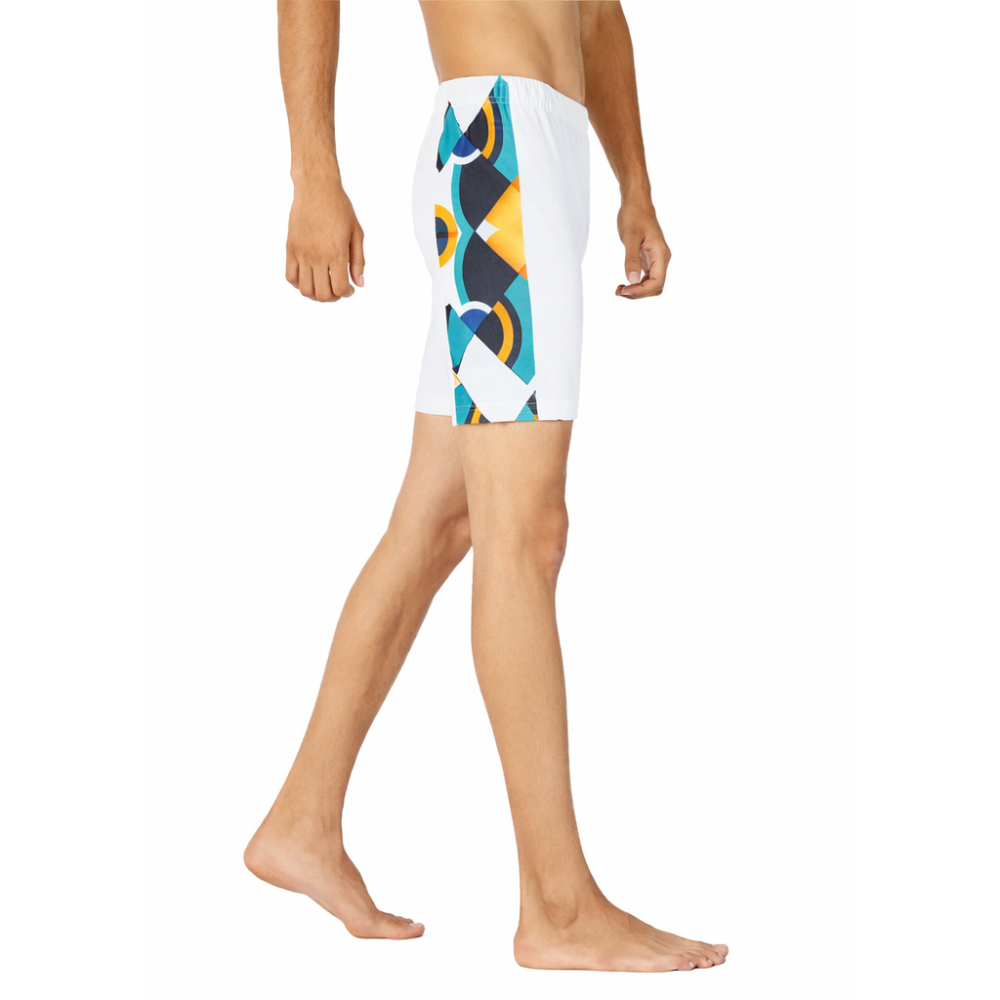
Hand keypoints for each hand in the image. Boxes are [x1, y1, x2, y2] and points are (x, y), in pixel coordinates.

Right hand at [286, 176, 364, 301]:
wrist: (316, 188)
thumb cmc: (339, 207)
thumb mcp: (357, 233)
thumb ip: (358, 261)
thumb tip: (359, 283)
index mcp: (336, 252)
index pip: (339, 289)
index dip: (347, 293)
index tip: (350, 288)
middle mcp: (317, 255)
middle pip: (322, 294)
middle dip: (332, 297)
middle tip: (337, 289)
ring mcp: (302, 253)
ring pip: (305, 289)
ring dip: (315, 293)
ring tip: (323, 285)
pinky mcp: (290, 248)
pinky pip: (290, 276)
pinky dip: (299, 284)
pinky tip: (309, 277)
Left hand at [615, 201, 669, 298]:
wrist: (637, 203)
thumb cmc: (635, 215)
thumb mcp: (630, 237)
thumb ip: (632, 259)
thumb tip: (632, 280)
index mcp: (660, 254)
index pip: (657, 282)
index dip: (641, 291)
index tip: (625, 289)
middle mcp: (661, 259)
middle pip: (655, 288)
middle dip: (638, 294)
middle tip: (619, 291)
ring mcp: (656, 260)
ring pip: (651, 286)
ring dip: (636, 292)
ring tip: (619, 290)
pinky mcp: (649, 260)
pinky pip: (646, 279)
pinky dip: (636, 285)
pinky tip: (624, 285)